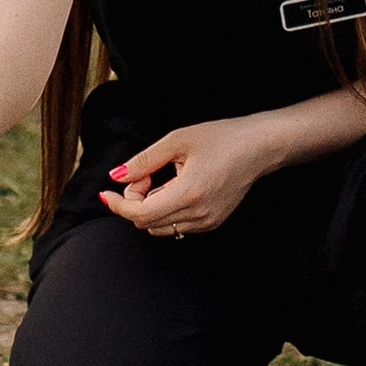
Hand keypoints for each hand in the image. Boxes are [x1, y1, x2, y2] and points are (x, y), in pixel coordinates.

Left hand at [104, 114, 276, 236]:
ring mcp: (207, 222)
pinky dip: (166, 209)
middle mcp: (198, 215)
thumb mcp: (177, 141)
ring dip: (150, 206)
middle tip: (145, 172)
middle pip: (146, 223)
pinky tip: (176, 186)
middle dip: (134, 200)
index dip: (119, 205)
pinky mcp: (212, 223)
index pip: (140, 214)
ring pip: (160, 226)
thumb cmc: (222, 138)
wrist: (259, 148)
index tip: (107, 193)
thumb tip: (117, 176)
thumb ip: (144, 161)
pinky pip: (176, 225)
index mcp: (189, 193)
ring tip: (162, 177)